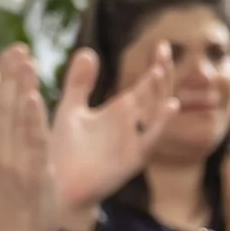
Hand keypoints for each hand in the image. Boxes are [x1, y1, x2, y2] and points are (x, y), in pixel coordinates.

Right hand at [0, 45, 62, 230]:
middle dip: (11, 76)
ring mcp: (17, 164)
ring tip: (26, 62)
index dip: (4, 79)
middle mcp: (2, 153)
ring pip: (19, 120)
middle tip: (18, 46)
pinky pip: (34, 144)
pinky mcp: (34, 176)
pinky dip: (32, 121)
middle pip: (6, 107)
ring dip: (22, 89)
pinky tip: (34, 98)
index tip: (11, 53)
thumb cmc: (0, 216)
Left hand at [52, 44, 177, 211]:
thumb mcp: (70, 109)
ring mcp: (135, 141)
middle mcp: (133, 125)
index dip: (156, 66)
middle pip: (156, 94)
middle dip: (162, 72)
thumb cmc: (64, 151)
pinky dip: (163, 122)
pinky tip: (171, 105)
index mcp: (121, 112)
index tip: (163, 44)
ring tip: (159, 70)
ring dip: (161, 92)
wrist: (58, 186)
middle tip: (164, 49)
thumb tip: (88, 51)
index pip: (146, 84)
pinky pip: (152, 138)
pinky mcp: (133, 159)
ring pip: (157, 112)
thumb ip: (79, 83)